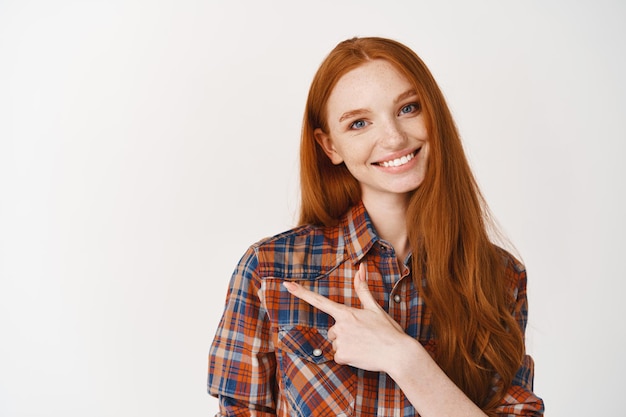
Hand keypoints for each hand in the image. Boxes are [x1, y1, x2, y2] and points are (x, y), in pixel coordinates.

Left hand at [283, 262, 409, 372]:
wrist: (398, 354)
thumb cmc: (388, 330)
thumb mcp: (375, 307)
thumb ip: (363, 288)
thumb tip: (360, 268)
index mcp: (346, 312)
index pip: (319, 301)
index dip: (301, 292)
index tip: (287, 285)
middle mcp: (340, 326)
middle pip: (332, 331)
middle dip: (344, 334)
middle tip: (363, 336)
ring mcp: (340, 342)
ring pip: (336, 344)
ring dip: (347, 346)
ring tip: (364, 346)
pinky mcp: (342, 356)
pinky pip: (338, 357)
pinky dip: (348, 358)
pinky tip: (362, 355)